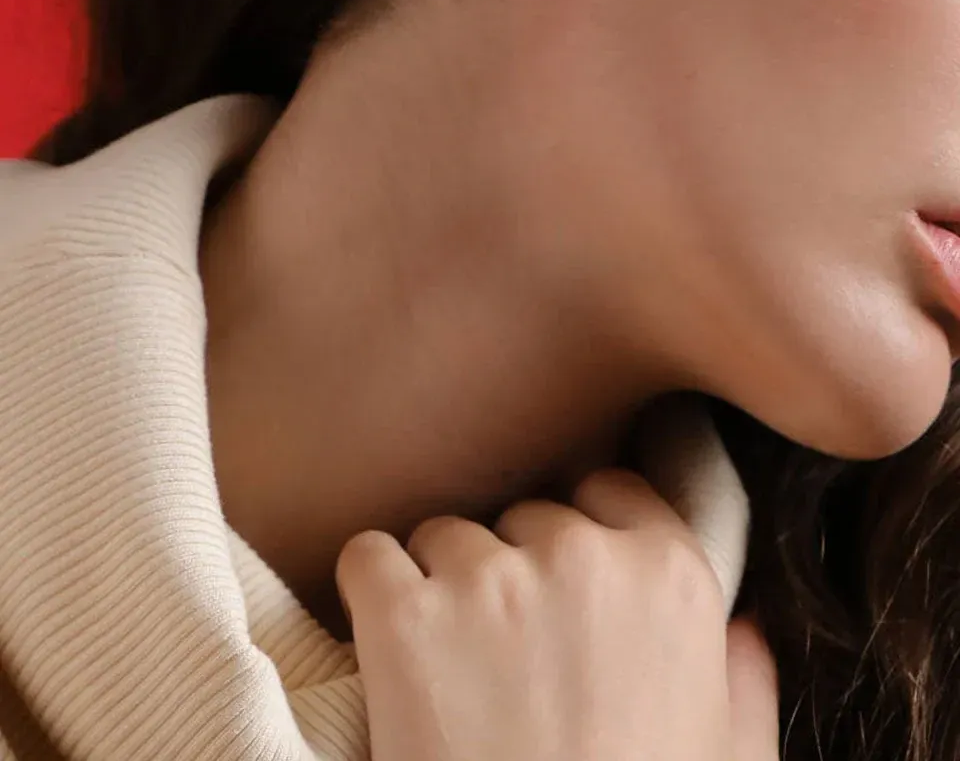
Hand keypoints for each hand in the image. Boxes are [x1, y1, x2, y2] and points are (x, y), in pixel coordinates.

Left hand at [336, 469, 778, 760]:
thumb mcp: (727, 757)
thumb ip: (743, 681)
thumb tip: (745, 626)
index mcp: (670, 576)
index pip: (610, 490)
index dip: (581, 535)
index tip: (561, 581)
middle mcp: (583, 556)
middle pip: (523, 516)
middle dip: (512, 571)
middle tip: (505, 657)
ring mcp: (490, 581)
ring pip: (444, 536)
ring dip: (441, 587)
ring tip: (450, 672)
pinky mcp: (404, 617)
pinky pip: (367, 556)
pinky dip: (370, 593)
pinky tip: (386, 650)